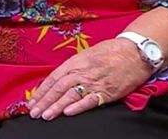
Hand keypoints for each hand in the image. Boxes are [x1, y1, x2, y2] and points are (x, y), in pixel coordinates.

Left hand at [28, 38, 151, 119]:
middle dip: (44, 101)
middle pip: (58, 88)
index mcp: (75, 62)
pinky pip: (90, 101)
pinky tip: (67, 112)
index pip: (53, 78)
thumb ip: (72, 67)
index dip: (41, 91)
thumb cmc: (110, 52)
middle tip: (34, 112)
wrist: (134, 52)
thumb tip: (58, 80)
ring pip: (70, 95)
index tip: (32, 101)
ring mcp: (94, 82)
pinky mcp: (107, 92)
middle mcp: (81, 72)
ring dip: (56, 106)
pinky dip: (78, 107)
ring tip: (46, 115)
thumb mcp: (86, 55)